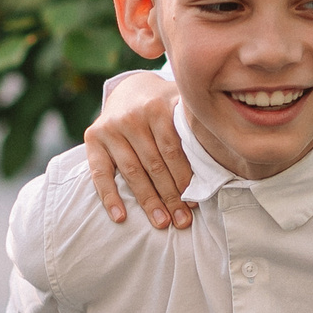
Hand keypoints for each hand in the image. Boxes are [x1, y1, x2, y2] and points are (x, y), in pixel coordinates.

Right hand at [84, 69, 192, 228]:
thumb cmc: (162, 105)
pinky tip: (121, 217)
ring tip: (162, 223)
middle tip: (182, 221)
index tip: (194, 202)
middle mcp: (131, 117)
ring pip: (132, 172)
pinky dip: (109, 197)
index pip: (172, 150)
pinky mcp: (92, 138)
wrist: (129, 89)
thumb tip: (219, 154)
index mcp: (156, 107)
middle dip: (170, 196)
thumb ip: (193, 124)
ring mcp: (110, 128)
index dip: (184, 178)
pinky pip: (100, 173)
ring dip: (148, 201)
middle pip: (154, 164)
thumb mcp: (179, 104)